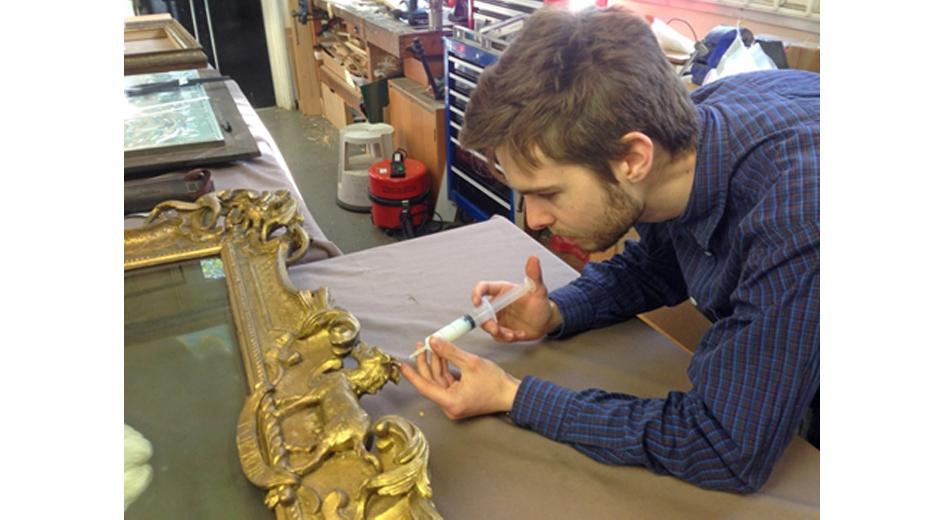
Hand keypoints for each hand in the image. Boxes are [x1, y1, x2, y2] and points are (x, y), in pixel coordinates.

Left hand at [400, 336, 520, 419]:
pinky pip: (447, 382)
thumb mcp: (470, 363)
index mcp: (451, 402)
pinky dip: (445, 368)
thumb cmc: (495, 383)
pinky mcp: (459, 398)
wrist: (512, 394)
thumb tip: (433, 341)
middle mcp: (450, 406)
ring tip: (432, 346)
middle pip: (431, 383)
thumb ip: (449, 352)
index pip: (425, 387)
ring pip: (439, 381)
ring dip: (436, 364)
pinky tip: (442, 354)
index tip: (402, 365)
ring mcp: (455, 403)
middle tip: (421, 346)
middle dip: (425, 363)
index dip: (413, 375)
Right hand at [471, 256, 561, 342]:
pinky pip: (498, 336)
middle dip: (486, 322)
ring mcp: (498, 318)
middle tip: (496, 329)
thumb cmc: (540, 303)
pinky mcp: (501, 330)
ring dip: (498, 332)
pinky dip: (507, 338)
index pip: (483, 288)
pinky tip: (520, 334)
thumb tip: (534, 258)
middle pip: (481, 311)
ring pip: (488, 326)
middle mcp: (496, 304)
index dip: (477, 294)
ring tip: (512, 335)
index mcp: (501, 291)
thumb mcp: (539, 290)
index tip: (477, 301)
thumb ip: (534, 276)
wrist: (546, 321)